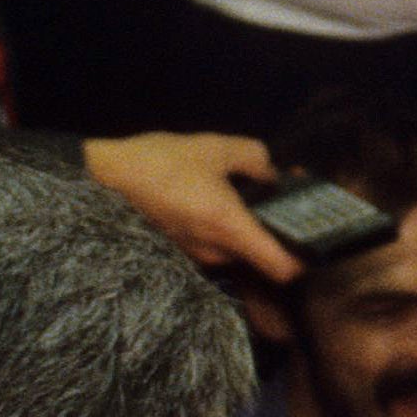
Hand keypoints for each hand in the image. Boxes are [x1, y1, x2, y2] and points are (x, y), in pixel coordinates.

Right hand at [82, 129, 303, 283]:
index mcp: (230, 228)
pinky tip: (221, 193)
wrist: (101, 180)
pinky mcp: (181, 251)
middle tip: (286, 189)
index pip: (285, 269)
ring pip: (239, 247)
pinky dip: (226, 225)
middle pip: (264, 253)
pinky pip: (217, 243)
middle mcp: (217, 253)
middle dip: (278, 225)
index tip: (315, 234)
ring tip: (253, 185)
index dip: (307, 258)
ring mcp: (197, 256)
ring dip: (250, 223)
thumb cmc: (158, 163)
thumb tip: (271, 173)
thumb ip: (253, 157)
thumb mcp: (213, 147)